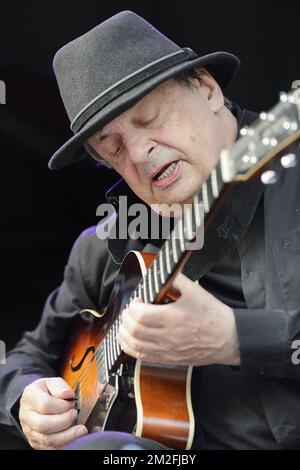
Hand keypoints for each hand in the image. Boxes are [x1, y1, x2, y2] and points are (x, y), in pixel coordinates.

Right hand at [19, 377, 87, 449]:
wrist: (34, 401)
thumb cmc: (46, 391)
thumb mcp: (51, 382)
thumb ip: (60, 386)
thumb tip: (68, 394)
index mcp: (30, 397)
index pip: (45, 405)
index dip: (62, 406)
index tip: (72, 403)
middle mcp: (26, 415)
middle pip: (44, 425)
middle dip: (64, 421)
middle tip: (75, 415)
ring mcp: (29, 431)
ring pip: (47, 439)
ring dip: (67, 436)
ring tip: (80, 430)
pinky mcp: (36, 442)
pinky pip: (50, 448)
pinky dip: (64, 444)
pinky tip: (75, 438)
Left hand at [117, 273, 239, 366]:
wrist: (228, 338)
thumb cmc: (212, 315)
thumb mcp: (195, 291)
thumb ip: (175, 279)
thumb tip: (160, 272)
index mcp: (175, 318)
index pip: (142, 315)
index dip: (134, 307)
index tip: (137, 301)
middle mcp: (169, 336)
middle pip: (135, 330)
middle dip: (126, 318)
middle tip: (129, 310)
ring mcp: (167, 350)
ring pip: (135, 345)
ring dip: (124, 334)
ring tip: (124, 324)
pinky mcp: (168, 359)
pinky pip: (142, 357)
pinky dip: (131, 348)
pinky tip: (128, 340)